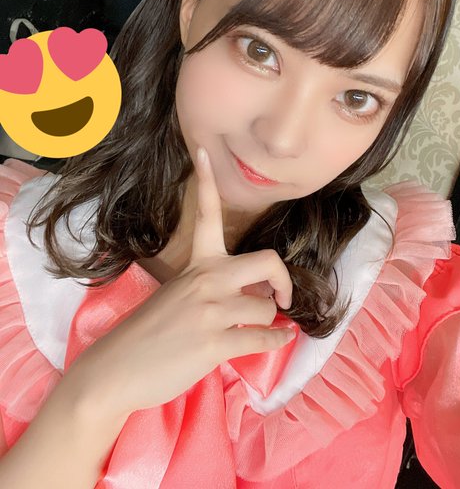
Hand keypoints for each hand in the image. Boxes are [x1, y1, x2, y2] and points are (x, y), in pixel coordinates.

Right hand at [73, 146, 293, 417]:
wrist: (115, 370)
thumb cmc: (148, 332)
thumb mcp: (177, 296)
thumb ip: (212, 286)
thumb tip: (255, 294)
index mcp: (196, 264)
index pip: (206, 213)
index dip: (205, 178)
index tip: (204, 150)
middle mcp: (206, 280)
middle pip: (267, 261)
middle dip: (283, 279)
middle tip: (281, 295)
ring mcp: (212, 312)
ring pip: (266, 309)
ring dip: (267, 322)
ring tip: (254, 329)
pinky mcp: (215, 344)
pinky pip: (264, 339)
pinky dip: (276, 342)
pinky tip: (278, 341)